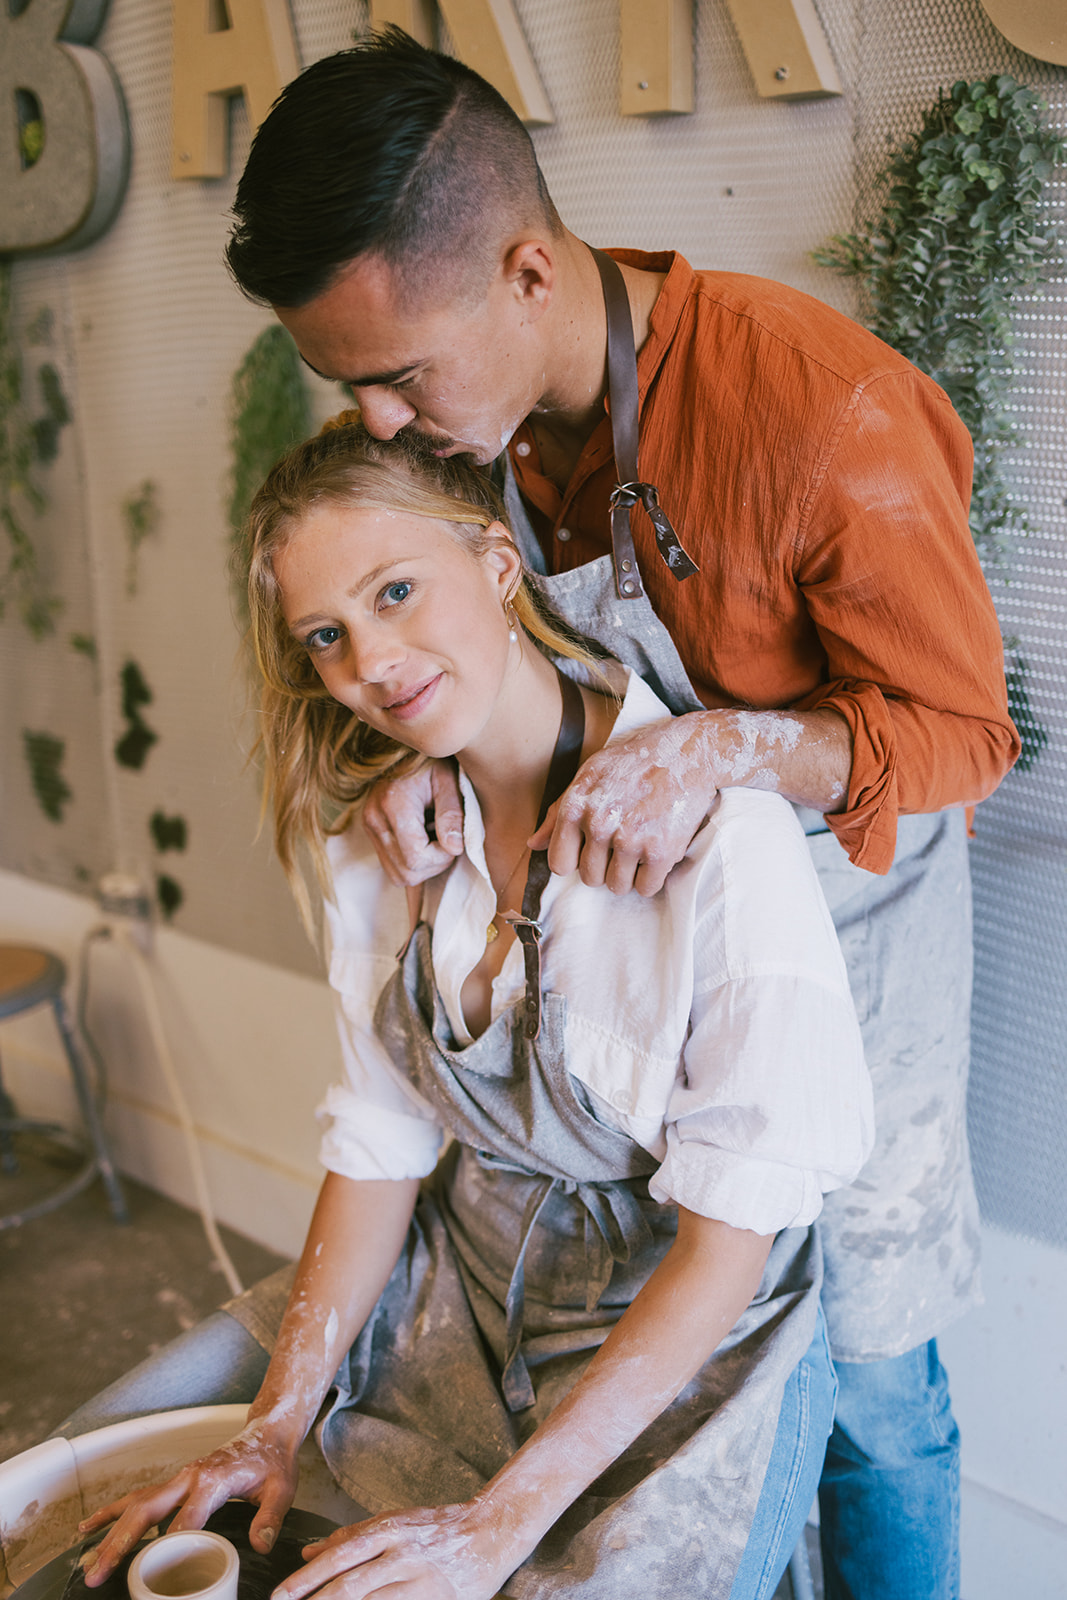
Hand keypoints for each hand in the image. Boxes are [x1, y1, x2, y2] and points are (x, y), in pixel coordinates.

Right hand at [76, 1422, 298, 1586]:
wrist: (267, 1432)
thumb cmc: (273, 1461)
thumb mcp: (282, 1489)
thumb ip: (270, 1517)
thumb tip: (260, 1544)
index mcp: (213, 1480)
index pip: (186, 1519)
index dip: (171, 1545)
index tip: (157, 1571)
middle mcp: (188, 1477)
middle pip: (146, 1511)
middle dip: (120, 1543)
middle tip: (99, 1573)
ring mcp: (178, 1479)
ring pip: (135, 1504)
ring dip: (110, 1532)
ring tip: (87, 1560)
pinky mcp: (174, 1483)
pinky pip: (137, 1498)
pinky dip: (112, 1512)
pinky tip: (90, 1527)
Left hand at [275, 1503, 511, 1599]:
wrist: (491, 1530)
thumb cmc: (438, 1527)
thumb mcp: (393, 1521)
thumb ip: (351, 1535)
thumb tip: (308, 1553)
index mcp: (388, 1529)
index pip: (339, 1556)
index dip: (307, 1578)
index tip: (281, 1595)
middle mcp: (401, 1552)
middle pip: (350, 1584)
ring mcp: (419, 1579)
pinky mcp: (435, 1599)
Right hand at [362, 761, 464, 886]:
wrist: (405, 750)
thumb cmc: (434, 763)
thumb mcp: (449, 780)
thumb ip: (452, 814)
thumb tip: (454, 848)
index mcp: (392, 804)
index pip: (415, 858)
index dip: (441, 858)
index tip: (455, 840)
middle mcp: (374, 819)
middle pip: (405, 873)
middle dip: (434, 865)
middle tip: (448, 842)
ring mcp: (369, 827)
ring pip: (397, 876)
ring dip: (423, 867)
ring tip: (436, 840)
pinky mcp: (371, 832)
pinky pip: (392, 867)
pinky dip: (412, 863)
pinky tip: (424, 841)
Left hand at [532, 714, 715, 895]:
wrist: (688, 752)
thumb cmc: (634, 761)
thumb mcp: (589, 774)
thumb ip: (558, 811)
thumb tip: (533, 844)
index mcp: (576, 805)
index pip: (559, 863)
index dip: (575, 860)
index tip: (591, 849)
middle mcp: (600, 823)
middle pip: (590, 878)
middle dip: (605, 867)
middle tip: (623, 842)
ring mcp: (630, 839)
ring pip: (617, 886)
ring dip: (628, 874)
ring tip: (640, 846)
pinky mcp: (661, 851)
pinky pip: (646, 888)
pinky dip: (652, 878)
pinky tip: (657, 853)